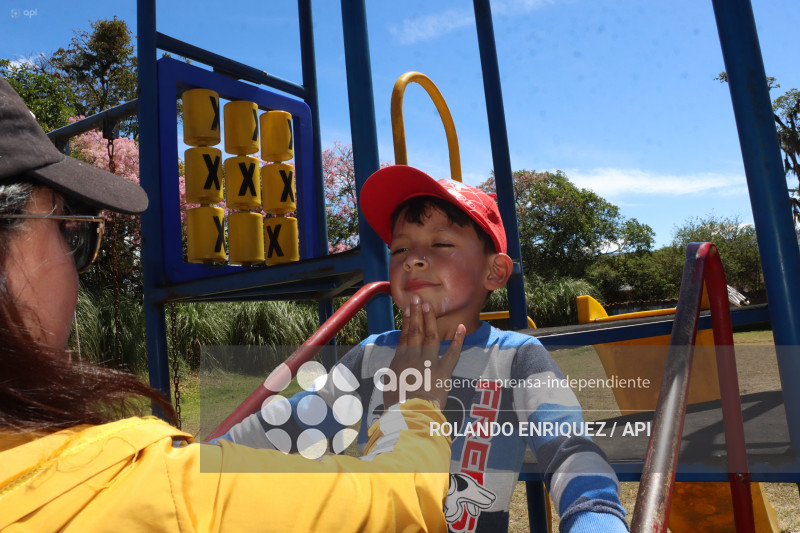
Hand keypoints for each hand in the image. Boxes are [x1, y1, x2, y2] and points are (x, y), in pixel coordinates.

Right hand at [384, 294, 464, 408]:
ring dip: (430, 320)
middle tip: (417, 299)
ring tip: (429, 306)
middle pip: (415, 332)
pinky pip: (452, 353)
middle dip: (416, 314)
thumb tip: (398, 371)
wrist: (409, 413)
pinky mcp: (442, 371)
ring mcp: (428, 362)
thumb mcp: (390, 387)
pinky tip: (461, 328)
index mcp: (399, 361)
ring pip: (430, 336)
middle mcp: (413, 357)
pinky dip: (457, 340)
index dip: (407, 322)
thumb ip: (395, 375)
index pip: (404, 337)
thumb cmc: (397, 405)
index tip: (408, 309)